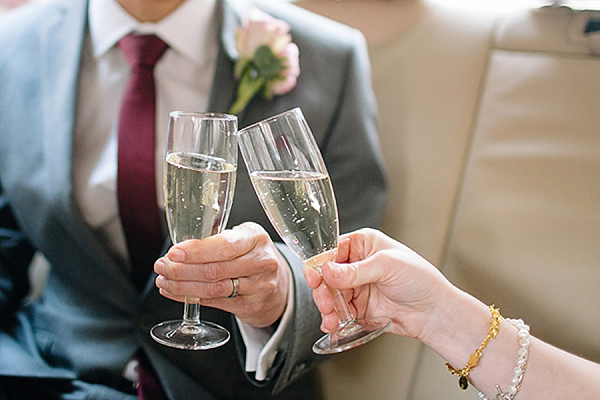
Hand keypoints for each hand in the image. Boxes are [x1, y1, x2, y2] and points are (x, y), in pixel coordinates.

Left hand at [154, 222, 289, 327]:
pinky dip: (191, 298)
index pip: (225, 246)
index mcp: (256, 238)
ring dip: (183, 286)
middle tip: (162, 266)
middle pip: (215, 269)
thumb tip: (179, 250)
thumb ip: (217, 240)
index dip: (197, 251)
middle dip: (182, 269)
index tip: (174, 252)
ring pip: (214, 288)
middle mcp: (261, 262)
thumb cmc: (252, 255)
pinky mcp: (252, 305)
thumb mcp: (243, 238)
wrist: (278, 282)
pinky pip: (216, 302)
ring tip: (164, 281)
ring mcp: (259, 286)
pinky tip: (176, 293)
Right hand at [303, 228, 452, 339]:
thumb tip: (327, 270)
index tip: (315, 278)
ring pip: (330, 296)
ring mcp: (357, 287)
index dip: (320, 264)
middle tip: (326, 303)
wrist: (435, 312)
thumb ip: (354, 271)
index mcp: (363, 244)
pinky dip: (333, 320)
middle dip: (323, 291)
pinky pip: (339, 313)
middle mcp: (357, 264)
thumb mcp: (386, 267)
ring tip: (331, 319)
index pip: (332, 250)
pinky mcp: (359, 308)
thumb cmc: (420, 279)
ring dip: (327, 308)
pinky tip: (333, 326)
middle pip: (326, 275)